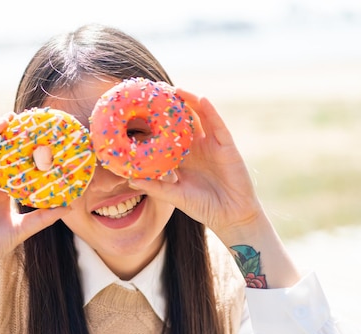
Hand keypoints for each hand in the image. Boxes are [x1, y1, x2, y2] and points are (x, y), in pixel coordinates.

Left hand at [130, 90, 300, 287]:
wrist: (230, 216)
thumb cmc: (202, 207)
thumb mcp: (174, 196)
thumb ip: (155, 187)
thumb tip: (130, 178)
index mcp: (182, 157)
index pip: (167, 136)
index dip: (155, 124)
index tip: (138, 111)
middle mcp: (196, 147)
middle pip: (183, 121)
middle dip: (172, 107)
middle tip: (156, 91)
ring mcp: (211, 145)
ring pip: (200, 118)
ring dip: (190, 102)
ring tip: (176, 89)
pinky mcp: (226, 146)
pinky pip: (218, 126)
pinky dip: (211, 112)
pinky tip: (203, 99)